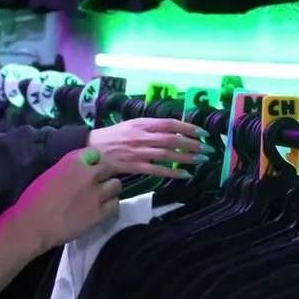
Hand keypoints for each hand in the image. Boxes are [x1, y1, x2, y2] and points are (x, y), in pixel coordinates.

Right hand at [6, 148, 122, 250]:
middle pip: (108, 168)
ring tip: (100, 196)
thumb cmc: (34, 199)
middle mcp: (89, 173)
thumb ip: (69, 169)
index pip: (95, 153)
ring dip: (109, 189)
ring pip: (116, 185)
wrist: (34, 225)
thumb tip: (79, 171)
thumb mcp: (51, 173)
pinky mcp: (101, 213)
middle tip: (94, 184)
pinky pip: (115, 204)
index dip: (93, 162)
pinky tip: (100, 209)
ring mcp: (97, 193)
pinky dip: (109, 205)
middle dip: (102, 175)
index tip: (88, 168)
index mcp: (74, 160)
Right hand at [87, 118, 210, 178]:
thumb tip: (173, 129)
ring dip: (186, 158)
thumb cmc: (113, 135)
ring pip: (166, 155)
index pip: (169, 123)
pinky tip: (185, 174)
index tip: (202, 133)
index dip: (187, 127)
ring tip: (200, 159)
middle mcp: (141, 136)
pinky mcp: (134, 166)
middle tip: (207, 148)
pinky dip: (172, 173)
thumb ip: (150, 126)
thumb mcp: (131, 124)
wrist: (91, 149)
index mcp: (141, 123)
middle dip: (191, 144)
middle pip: (171, 139)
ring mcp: (137, 152)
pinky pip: (157, 170)